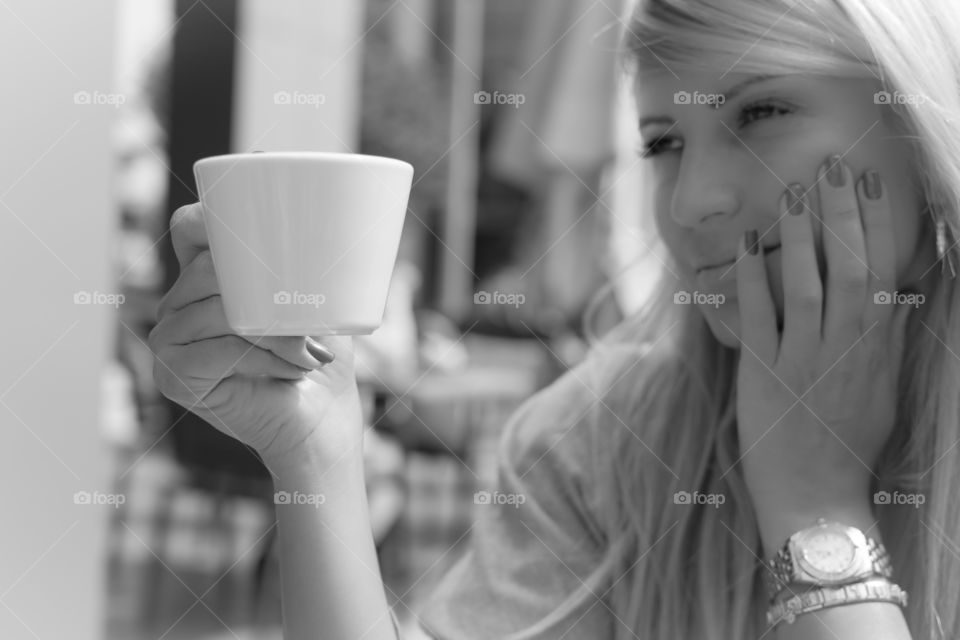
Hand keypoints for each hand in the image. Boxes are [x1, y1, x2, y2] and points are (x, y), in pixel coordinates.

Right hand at [148, 203, 364, 469]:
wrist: (320, 419)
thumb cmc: (318, 355)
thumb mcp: (312, 298)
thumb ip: (298, 264)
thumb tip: (310, 229)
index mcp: (204, 278)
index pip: (189, 229)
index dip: (215, 223)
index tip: (267, 238)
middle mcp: (178, 304)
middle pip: (207, 270)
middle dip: (268, 296)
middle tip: (312, 328)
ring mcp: (169, 339)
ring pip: (217, 311)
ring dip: (274, 334)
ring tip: (307, 355)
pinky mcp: (173, 375)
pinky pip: (216, 350)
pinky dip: (262, 360)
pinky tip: (288, 372)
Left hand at [733, 159, 912, 526]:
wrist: (816, 499)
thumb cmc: (849, 447)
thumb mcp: (882, 391)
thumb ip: (888, 341)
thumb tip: (896, 294)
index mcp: (874, 348)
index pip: (880, 271)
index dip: (875, 223)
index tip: (869, 183)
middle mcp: (843, 347)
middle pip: (846, 266)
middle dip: (840, 212)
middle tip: (831, 166)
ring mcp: (803, 358)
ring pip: (805, 283)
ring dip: (800, 234)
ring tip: (794, 190)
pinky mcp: (764, 374)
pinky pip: (758, 317)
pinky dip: (751, 278)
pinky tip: (743, 245)